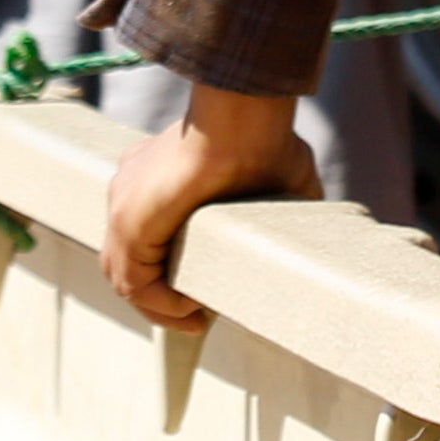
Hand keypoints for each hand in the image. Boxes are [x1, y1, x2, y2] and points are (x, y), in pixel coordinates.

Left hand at [99, 85, 317, 327]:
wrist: (243, 121)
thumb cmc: (267, 140)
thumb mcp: (282, 177)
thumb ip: (286, 203)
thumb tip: (315, 222)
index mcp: (159, 171)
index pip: (150, 232)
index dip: (173, 268)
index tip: (202, 292)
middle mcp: (132, 187)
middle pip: (133, 259)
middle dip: (164, 295)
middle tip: (197, 317)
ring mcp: (124, 205)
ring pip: (129, 277)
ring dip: (161, 307)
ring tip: (196, 319)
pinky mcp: (127, 224)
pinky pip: (134, 282)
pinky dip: (160, 303)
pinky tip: (191, 306)